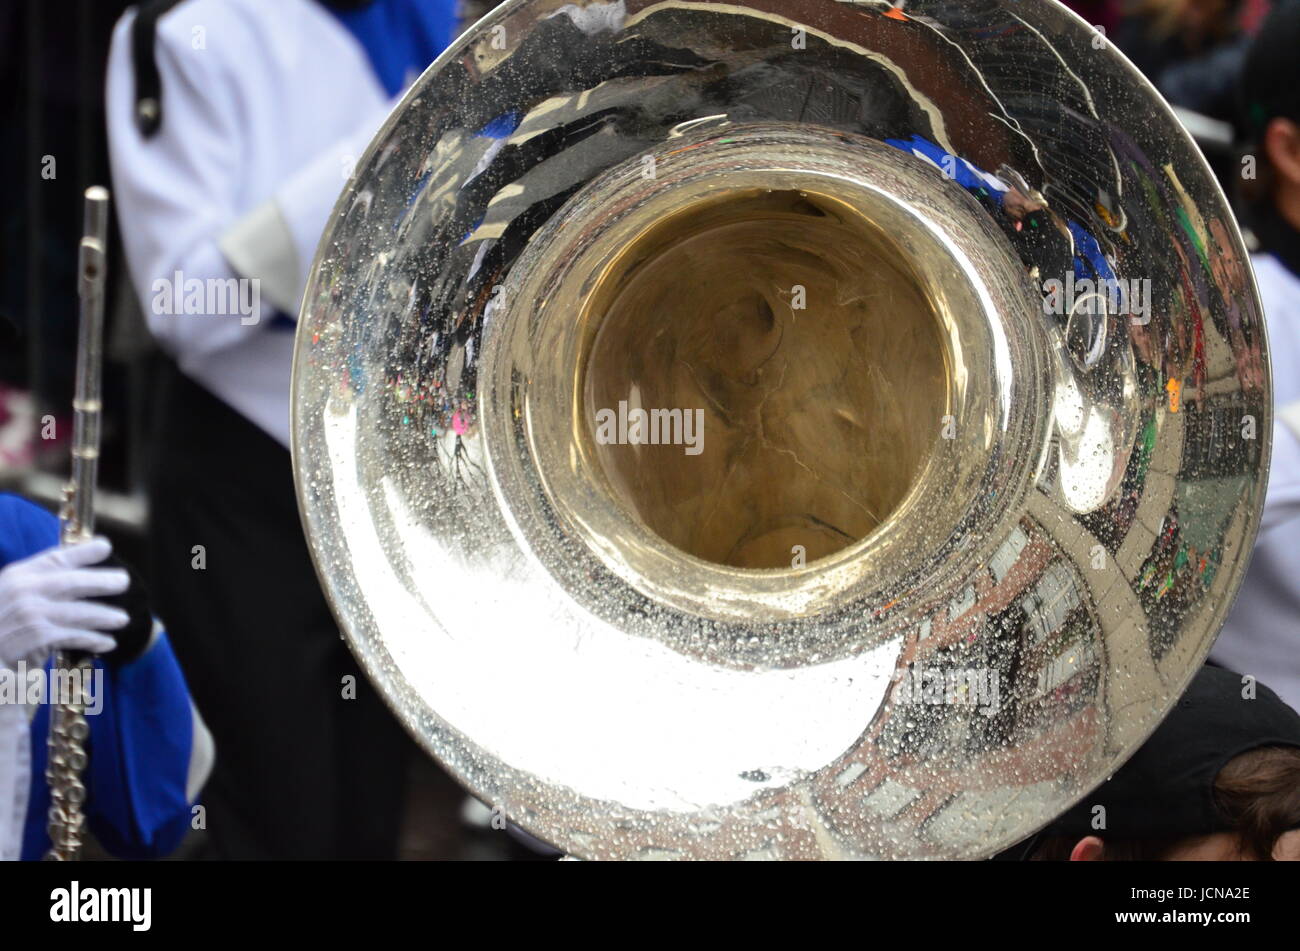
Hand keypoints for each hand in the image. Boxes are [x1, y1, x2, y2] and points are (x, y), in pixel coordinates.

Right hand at [0, 537, 128, 667]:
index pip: (55, 557)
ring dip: (105, 615)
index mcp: (19, 575)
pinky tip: (107, 642)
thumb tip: (81, 577)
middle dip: (103, 582)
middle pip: (73, 582)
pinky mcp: (37, 637)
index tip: (105, 546)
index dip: (84, 551)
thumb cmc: (1, 625)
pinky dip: (94, 639)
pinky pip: (75, 635)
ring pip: (79, 611)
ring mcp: (30, 613)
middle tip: (123, 582)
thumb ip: (39, 585)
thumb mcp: (11, 595)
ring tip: (122, 619)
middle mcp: (23, 590)